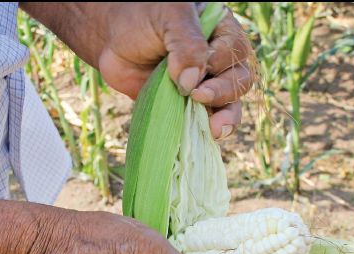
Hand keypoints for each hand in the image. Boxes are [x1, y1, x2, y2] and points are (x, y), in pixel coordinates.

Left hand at [25, 3, 253, 138]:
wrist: (114, 41)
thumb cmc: (142, 19)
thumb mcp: (167, 18)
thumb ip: (185, 44)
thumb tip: (192, 82)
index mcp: (220, 30)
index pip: (234, 50)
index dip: (217, 63)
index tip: (193, 70)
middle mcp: (219, 58)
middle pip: (239, 79)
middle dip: (223, 91)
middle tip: (198, 96)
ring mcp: (207, 83)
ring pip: (231, 103)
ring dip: (226, 117)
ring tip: (215, 129)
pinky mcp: (191, 104)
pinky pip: (209, 119)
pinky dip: (210, 129)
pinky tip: (209, 136)